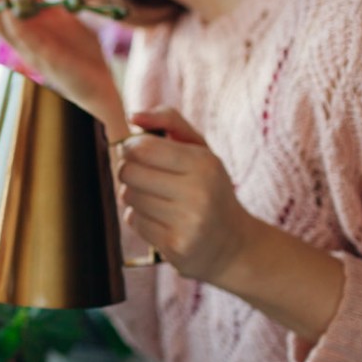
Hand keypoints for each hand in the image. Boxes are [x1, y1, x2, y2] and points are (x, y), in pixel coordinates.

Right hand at [0, 0, 123, 132]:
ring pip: (0, 26)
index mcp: (21, 32)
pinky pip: (24, 37)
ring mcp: (28, 50)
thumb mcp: (58, 14)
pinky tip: (6, 4)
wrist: (101, 85)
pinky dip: (13, 21)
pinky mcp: (44, 57)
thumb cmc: (80, 51)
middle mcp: (19, 42)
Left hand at [116, 108, 260, 283]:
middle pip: (129, 172)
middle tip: (146, 177)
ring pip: (128, 197)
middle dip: (130, 172)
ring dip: (135, 196)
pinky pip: (133, 221)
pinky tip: (160, 219)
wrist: (233, 244)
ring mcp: (188, 222)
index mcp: (204, 164)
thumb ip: (168, 121)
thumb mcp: (200, 149)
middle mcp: (198, 193)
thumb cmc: (209, 187)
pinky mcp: (175, 246)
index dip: (130, 148)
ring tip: (157, 199)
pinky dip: (139, 218)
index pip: (142, 148)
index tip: (138, 152)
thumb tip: (132, 115)